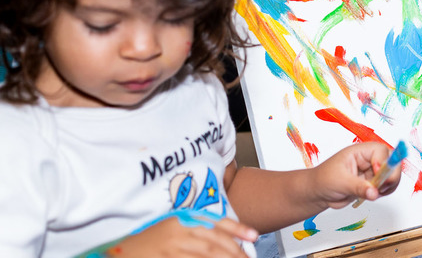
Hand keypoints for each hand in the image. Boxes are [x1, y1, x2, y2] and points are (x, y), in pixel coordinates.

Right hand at [86, 212, 256, 257]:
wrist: (113, 252)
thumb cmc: (142, 244)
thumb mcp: (168, 231)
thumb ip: (192, 232)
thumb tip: (219, 240)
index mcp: (179, 221)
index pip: (214, 223)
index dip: (237, 229)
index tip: (254, 237)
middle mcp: (176, 233)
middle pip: (214, 243)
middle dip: (236, 252)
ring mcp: (170, 249)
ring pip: (206, 255)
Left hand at [311, 142, 398, 209]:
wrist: (318, 193)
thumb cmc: (324, 180)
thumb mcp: (340, 182)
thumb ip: (358, 187)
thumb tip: (374, 193)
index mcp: (359, 151)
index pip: (380, 150)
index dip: (383, 162)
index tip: (377, 175)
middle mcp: (368, 159)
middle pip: (391, 160)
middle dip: (391, 174)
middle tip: (383, 187)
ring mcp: (371, 171)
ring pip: (391, 174)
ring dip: (389, 184)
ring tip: (377, 193)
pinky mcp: (372, 183)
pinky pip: (387, 185)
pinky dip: (386, 191)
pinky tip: (375, 195)